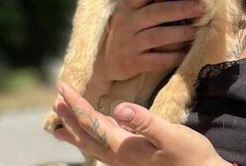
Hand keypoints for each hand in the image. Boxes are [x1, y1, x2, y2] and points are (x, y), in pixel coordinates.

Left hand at [53, 83, 231, 165]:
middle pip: (86, 134)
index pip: (92, 122)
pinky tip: (93, 133)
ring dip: (75, 130)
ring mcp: (124, 160)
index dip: (76, 104)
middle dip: (69, 116)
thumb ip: (145, 122)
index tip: (62, 87)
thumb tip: (118, 108)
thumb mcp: (171, 135)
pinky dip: (91, 137)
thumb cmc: (190, 156)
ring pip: (91, 144)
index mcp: (124, 147)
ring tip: (60, 124)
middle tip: (56, 100)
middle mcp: (119, 156)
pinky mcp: (132, 158)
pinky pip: (103, 146)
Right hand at [94, 0, 204, 81]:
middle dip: (180, 9)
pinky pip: (157, 60)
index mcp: (126, 7)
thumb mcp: (127, 15)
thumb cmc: (122, 33)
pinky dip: (172, 57)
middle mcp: (127, 23)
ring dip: (179, 33)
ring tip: (195, 31)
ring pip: (158, 36)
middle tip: (201, 7)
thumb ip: (145, 4)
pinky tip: (185, 53)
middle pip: (156, 13)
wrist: (102, 64)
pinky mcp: (132, 63)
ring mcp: (129, 44)